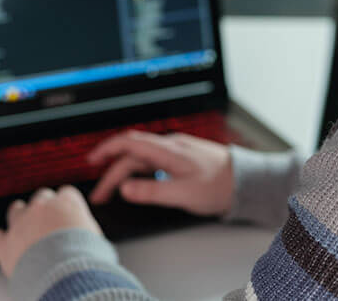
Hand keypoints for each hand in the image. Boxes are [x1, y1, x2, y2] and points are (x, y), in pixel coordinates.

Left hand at [0, 185, 101, 277]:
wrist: (64, 274)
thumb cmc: (85, 259)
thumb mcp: (97, 240)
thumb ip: (88, 231)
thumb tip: (92, 239)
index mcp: (67, 203)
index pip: (66, 193)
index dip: (66, 204)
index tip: (67, 213)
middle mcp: (43, 207)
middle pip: (41, 197)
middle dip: (44, 208)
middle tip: (48, 222)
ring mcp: (21, 223)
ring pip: (16, 209)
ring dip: (20, 216)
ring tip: (24, 227)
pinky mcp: (6, 244)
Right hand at [87, 130, 234, 215]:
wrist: (245, 179)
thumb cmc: (219, 185)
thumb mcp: (183, 193)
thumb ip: (152, 192)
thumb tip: (125, 189)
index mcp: (168, 150)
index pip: (129, 142)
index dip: (107, 149)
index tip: (92, 161)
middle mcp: (170, 145)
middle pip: (133, 154)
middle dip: (112, 172)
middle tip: (100, 195)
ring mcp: (177, 150)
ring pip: (143, 158)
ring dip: (125, 172)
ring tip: (114, 191)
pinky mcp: (182, 157)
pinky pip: (153, 160)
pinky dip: (139, 171)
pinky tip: (138, 182)